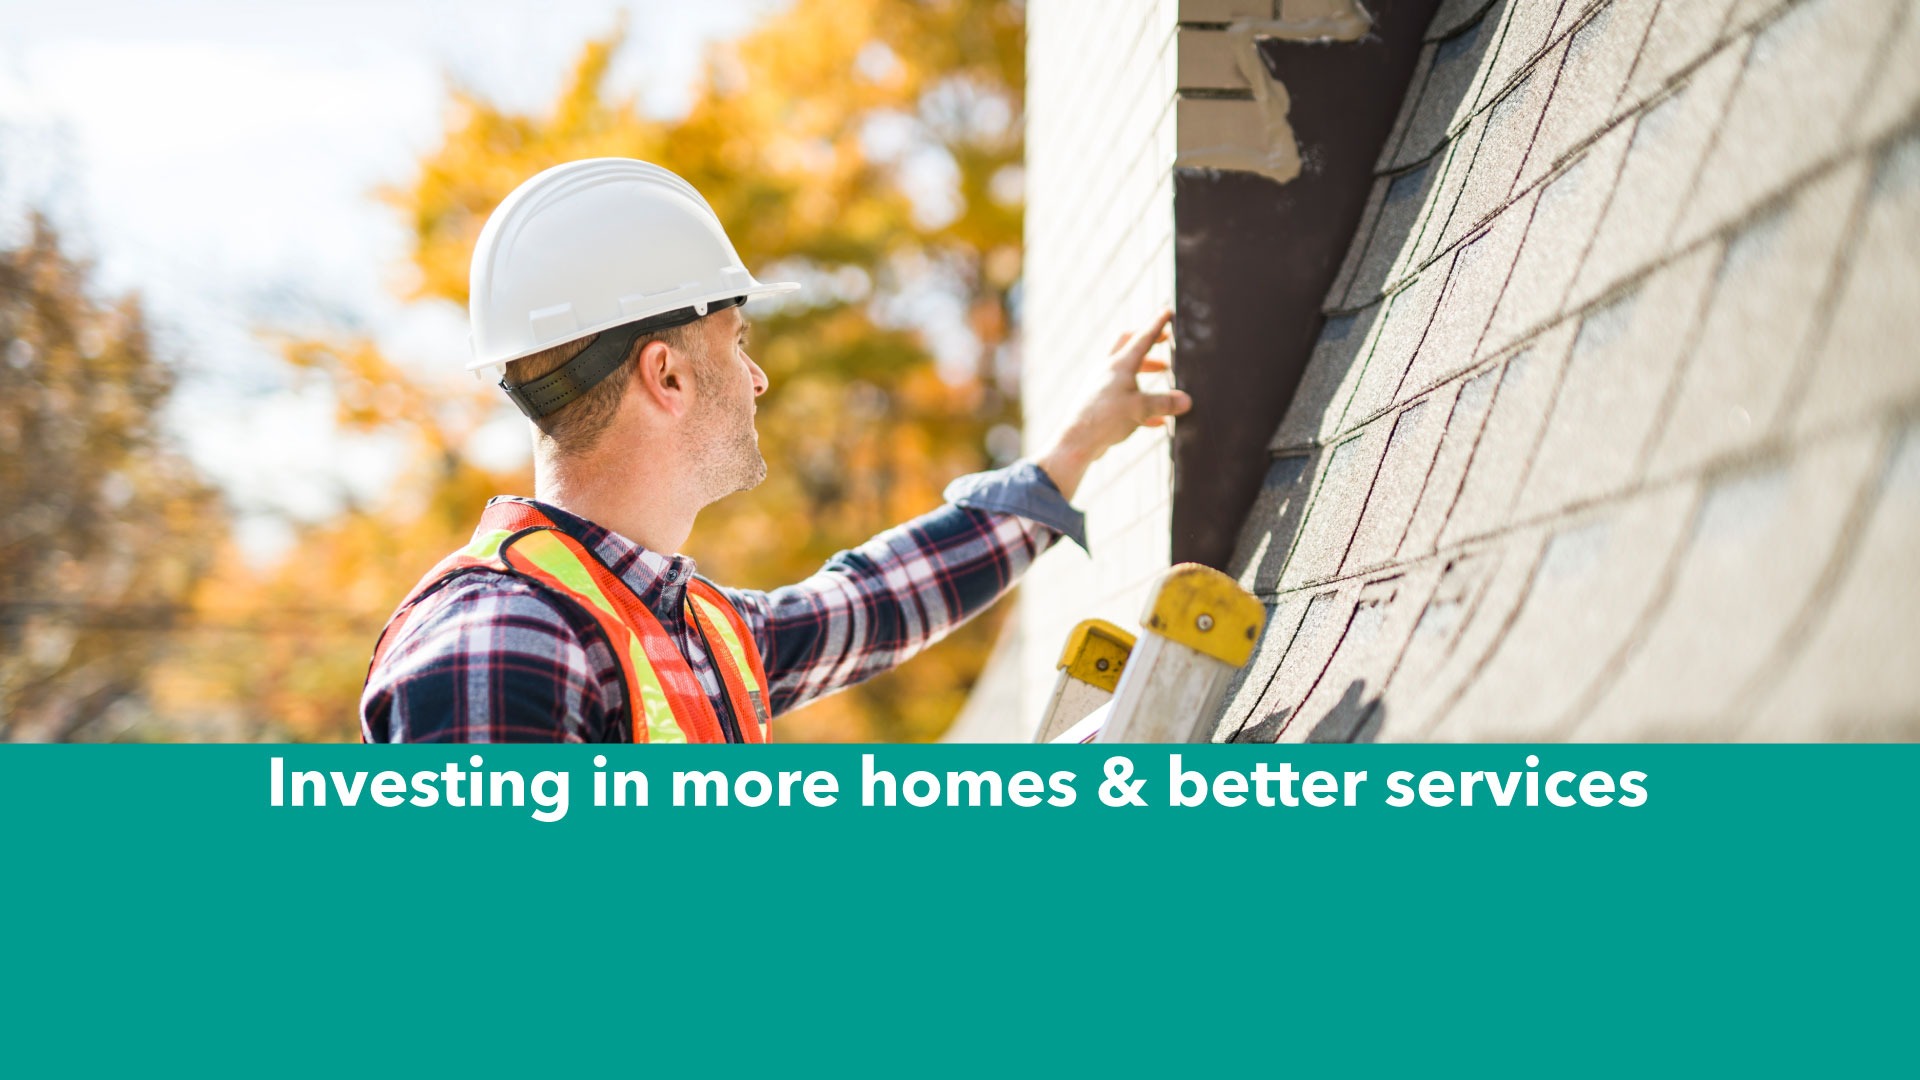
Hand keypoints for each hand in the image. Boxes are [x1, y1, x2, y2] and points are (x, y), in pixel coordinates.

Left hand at [1035, 310, 1191, 500]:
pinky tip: (1158, 421)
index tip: (1167, 312)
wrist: (1076, 441)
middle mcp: (1108, 371)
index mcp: (1119, 365)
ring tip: (1165, 376)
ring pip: (1127, 371)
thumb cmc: (1106, 419)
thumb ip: (1164, 403)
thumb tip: (1187, 401)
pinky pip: (1124, 397)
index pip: (1142, 338)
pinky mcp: (1101, 405)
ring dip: (1146, 370)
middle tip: (1165, 343)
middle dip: (1148, 342)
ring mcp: (1102, 387)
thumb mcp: (1140, 409)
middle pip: (1128, 345)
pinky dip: (1142, 403)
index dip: (1157, 325)